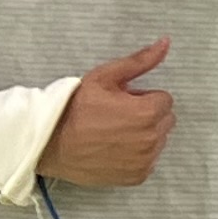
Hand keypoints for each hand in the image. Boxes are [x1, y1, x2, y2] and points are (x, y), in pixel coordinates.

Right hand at [40, 41, 173, 186]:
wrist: (51, 143)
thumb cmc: (76, 107)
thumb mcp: (104, 77)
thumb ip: (139, 61)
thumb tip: (166, 42)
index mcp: (148, 112)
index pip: (164, 99)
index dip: (142, 97)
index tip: (122, 101)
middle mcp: (152, 138)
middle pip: (165, 120)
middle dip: (147, 114)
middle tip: (117, 115)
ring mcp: (146, 160)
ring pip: (159, 140)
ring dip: (144, 134)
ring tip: (114, 132)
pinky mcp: (138, 176)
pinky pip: (149, 159)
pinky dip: (137, 154)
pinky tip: (114, 149)